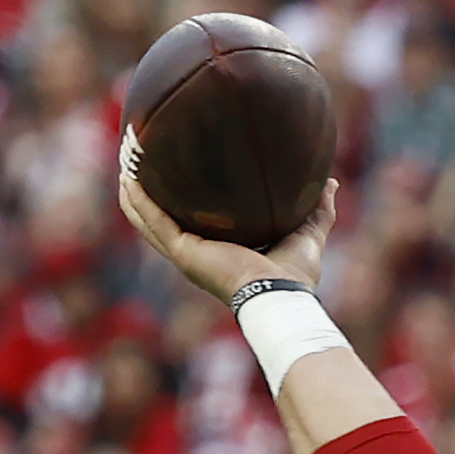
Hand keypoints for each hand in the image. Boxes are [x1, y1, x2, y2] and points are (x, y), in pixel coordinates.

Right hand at [118, 153, 337, 307]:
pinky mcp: (183, 251)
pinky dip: (137, 199)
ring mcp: (186, 253)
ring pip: (147, 217)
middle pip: (161, 216)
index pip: (192, 221)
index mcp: (219, 250)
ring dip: (132, 189)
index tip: (174, 171)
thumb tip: (330, 181)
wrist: (281, 297)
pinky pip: (152, 220)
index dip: (180, 199)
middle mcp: (197, 252)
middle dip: (146, 188)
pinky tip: (126, 176)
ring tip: (124, 157)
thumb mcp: (308, 232)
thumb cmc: (296, 277)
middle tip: (137, 156)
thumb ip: (318, 209)